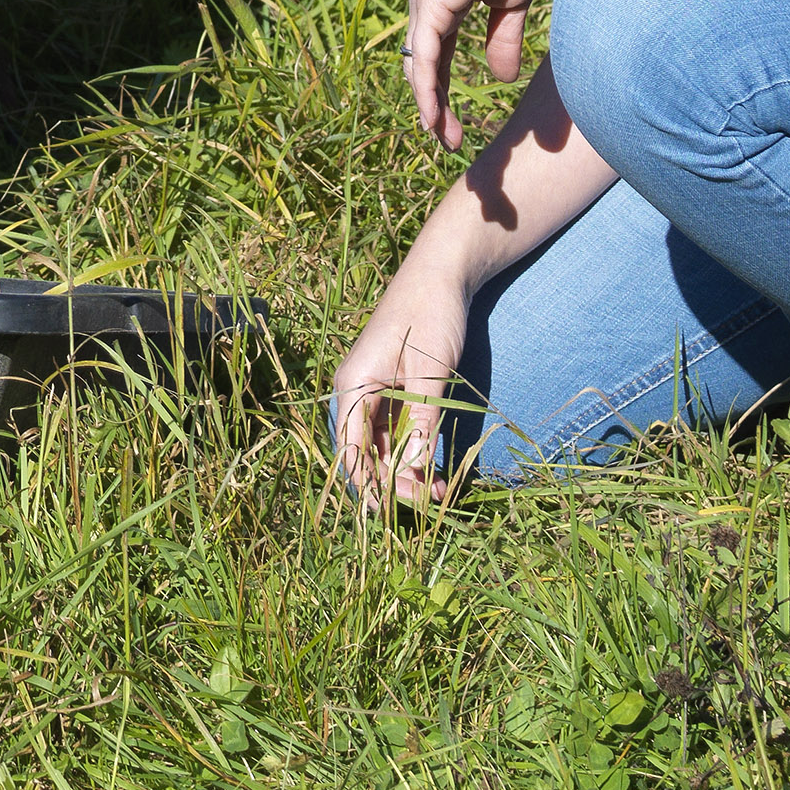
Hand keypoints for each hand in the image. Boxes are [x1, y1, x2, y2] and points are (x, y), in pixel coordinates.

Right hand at [328, 250, 474, 512]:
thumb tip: (413, 470)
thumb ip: (420, 421)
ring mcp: (372, 392)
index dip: (367, 485)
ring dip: (403, 471)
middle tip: (429, 502)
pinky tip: (433, 468)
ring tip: (438, 490)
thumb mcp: (430, 373)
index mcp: (353, 385)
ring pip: (380, 446)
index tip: (391, 513)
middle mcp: (356, 391)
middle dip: (391, 483)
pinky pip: (394, 431)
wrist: (440, 276)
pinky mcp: (392, 391)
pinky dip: (411, 452)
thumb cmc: (431, 316)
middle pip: (363, 452)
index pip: (349, 449)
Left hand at [402, 0, 549, 149]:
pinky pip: (425, 57)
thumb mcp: (510, 4)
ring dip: (430, 107)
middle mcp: (425, 6)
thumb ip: (503, 40)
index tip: (454, 125)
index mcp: (441, 3)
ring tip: (442, 139)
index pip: (436, 57)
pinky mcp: (431, 5)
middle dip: (434, 107)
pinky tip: (431, 116)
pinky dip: (427, 89)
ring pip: (420, 68)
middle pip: (422, 68)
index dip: (443, 92)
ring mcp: (424, 5)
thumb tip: (501, 79)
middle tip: (447, 141)